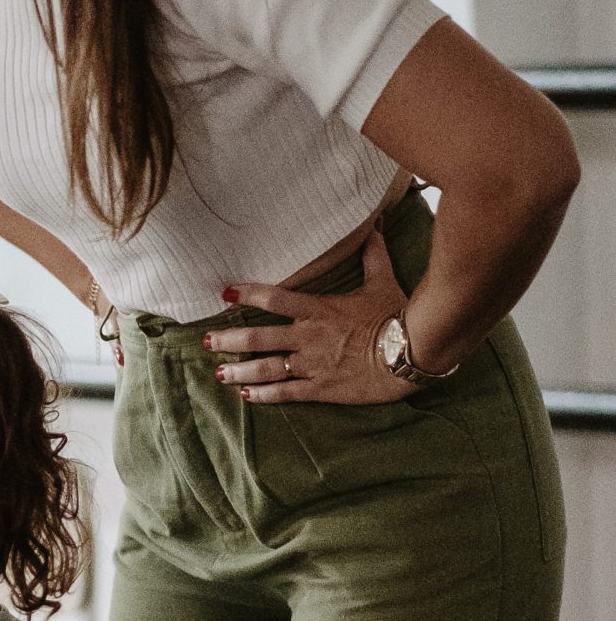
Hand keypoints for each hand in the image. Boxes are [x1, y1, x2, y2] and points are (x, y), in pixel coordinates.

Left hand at [201, 224, 418, 404]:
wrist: (413, 354)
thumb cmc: (398, 315)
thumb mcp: (383, 280)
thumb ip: (372, 254)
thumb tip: (373, 223)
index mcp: (318, 310)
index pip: (274, 299)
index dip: (247, 294)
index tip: (224, 293)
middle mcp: (309, 338)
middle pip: (260, 338)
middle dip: (230, 340)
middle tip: (206, 341)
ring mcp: (313, 365)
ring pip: (267, 369)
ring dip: (239, 371)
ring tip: (218, 373)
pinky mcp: (323, 389)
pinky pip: (287, 394)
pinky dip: (265, 396)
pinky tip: (246, 397)